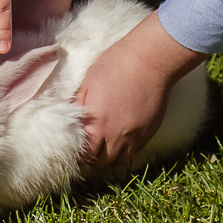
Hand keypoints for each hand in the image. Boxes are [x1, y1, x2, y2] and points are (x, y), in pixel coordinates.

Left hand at [76, 13, 205, 169]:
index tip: (76, 148)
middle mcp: (116, 136)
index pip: (84, 154)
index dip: (79, 153)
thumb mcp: (88, 82)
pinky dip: (126, 148)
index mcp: (97, 124)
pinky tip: (121, 136)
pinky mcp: (149, 132)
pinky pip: (135, 150)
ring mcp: (135, 137)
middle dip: (93, 158)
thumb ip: (79, 106)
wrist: (151, 60)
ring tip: (105, 144)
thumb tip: (71, 120)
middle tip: (89, 147)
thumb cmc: (116, 65)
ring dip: (110, 156)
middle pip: (102, 162)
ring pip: (119, 160)